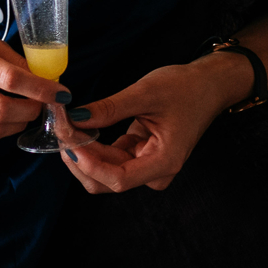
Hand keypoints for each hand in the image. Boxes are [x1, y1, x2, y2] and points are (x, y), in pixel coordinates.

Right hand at [0, 23, 57, 142]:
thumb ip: (9, 58)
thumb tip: (42, 79)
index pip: (9, 78)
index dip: (40, 89)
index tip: (60, 93)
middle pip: (1, 109)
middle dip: (31, 110)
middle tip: (41, 104)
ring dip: (17, 124)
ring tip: (23, 112)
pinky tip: (1, 118)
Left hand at [53, 55, 243, 192]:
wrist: (208, 86)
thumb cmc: (186, 88)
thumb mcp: (146, 93)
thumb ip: (110, 108)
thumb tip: (75, 118)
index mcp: (165, 162)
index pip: (119, 179)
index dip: (89, 164)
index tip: (68, 140)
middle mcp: (155, 171)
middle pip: (106, 181)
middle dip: (79, 158)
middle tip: (58, 127)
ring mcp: (146, 165)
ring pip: (103, 172)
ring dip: (81, 152)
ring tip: (63, 125)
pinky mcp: (138, 155)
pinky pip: (107, 158)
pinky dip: (90, 145)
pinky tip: (77, 127)